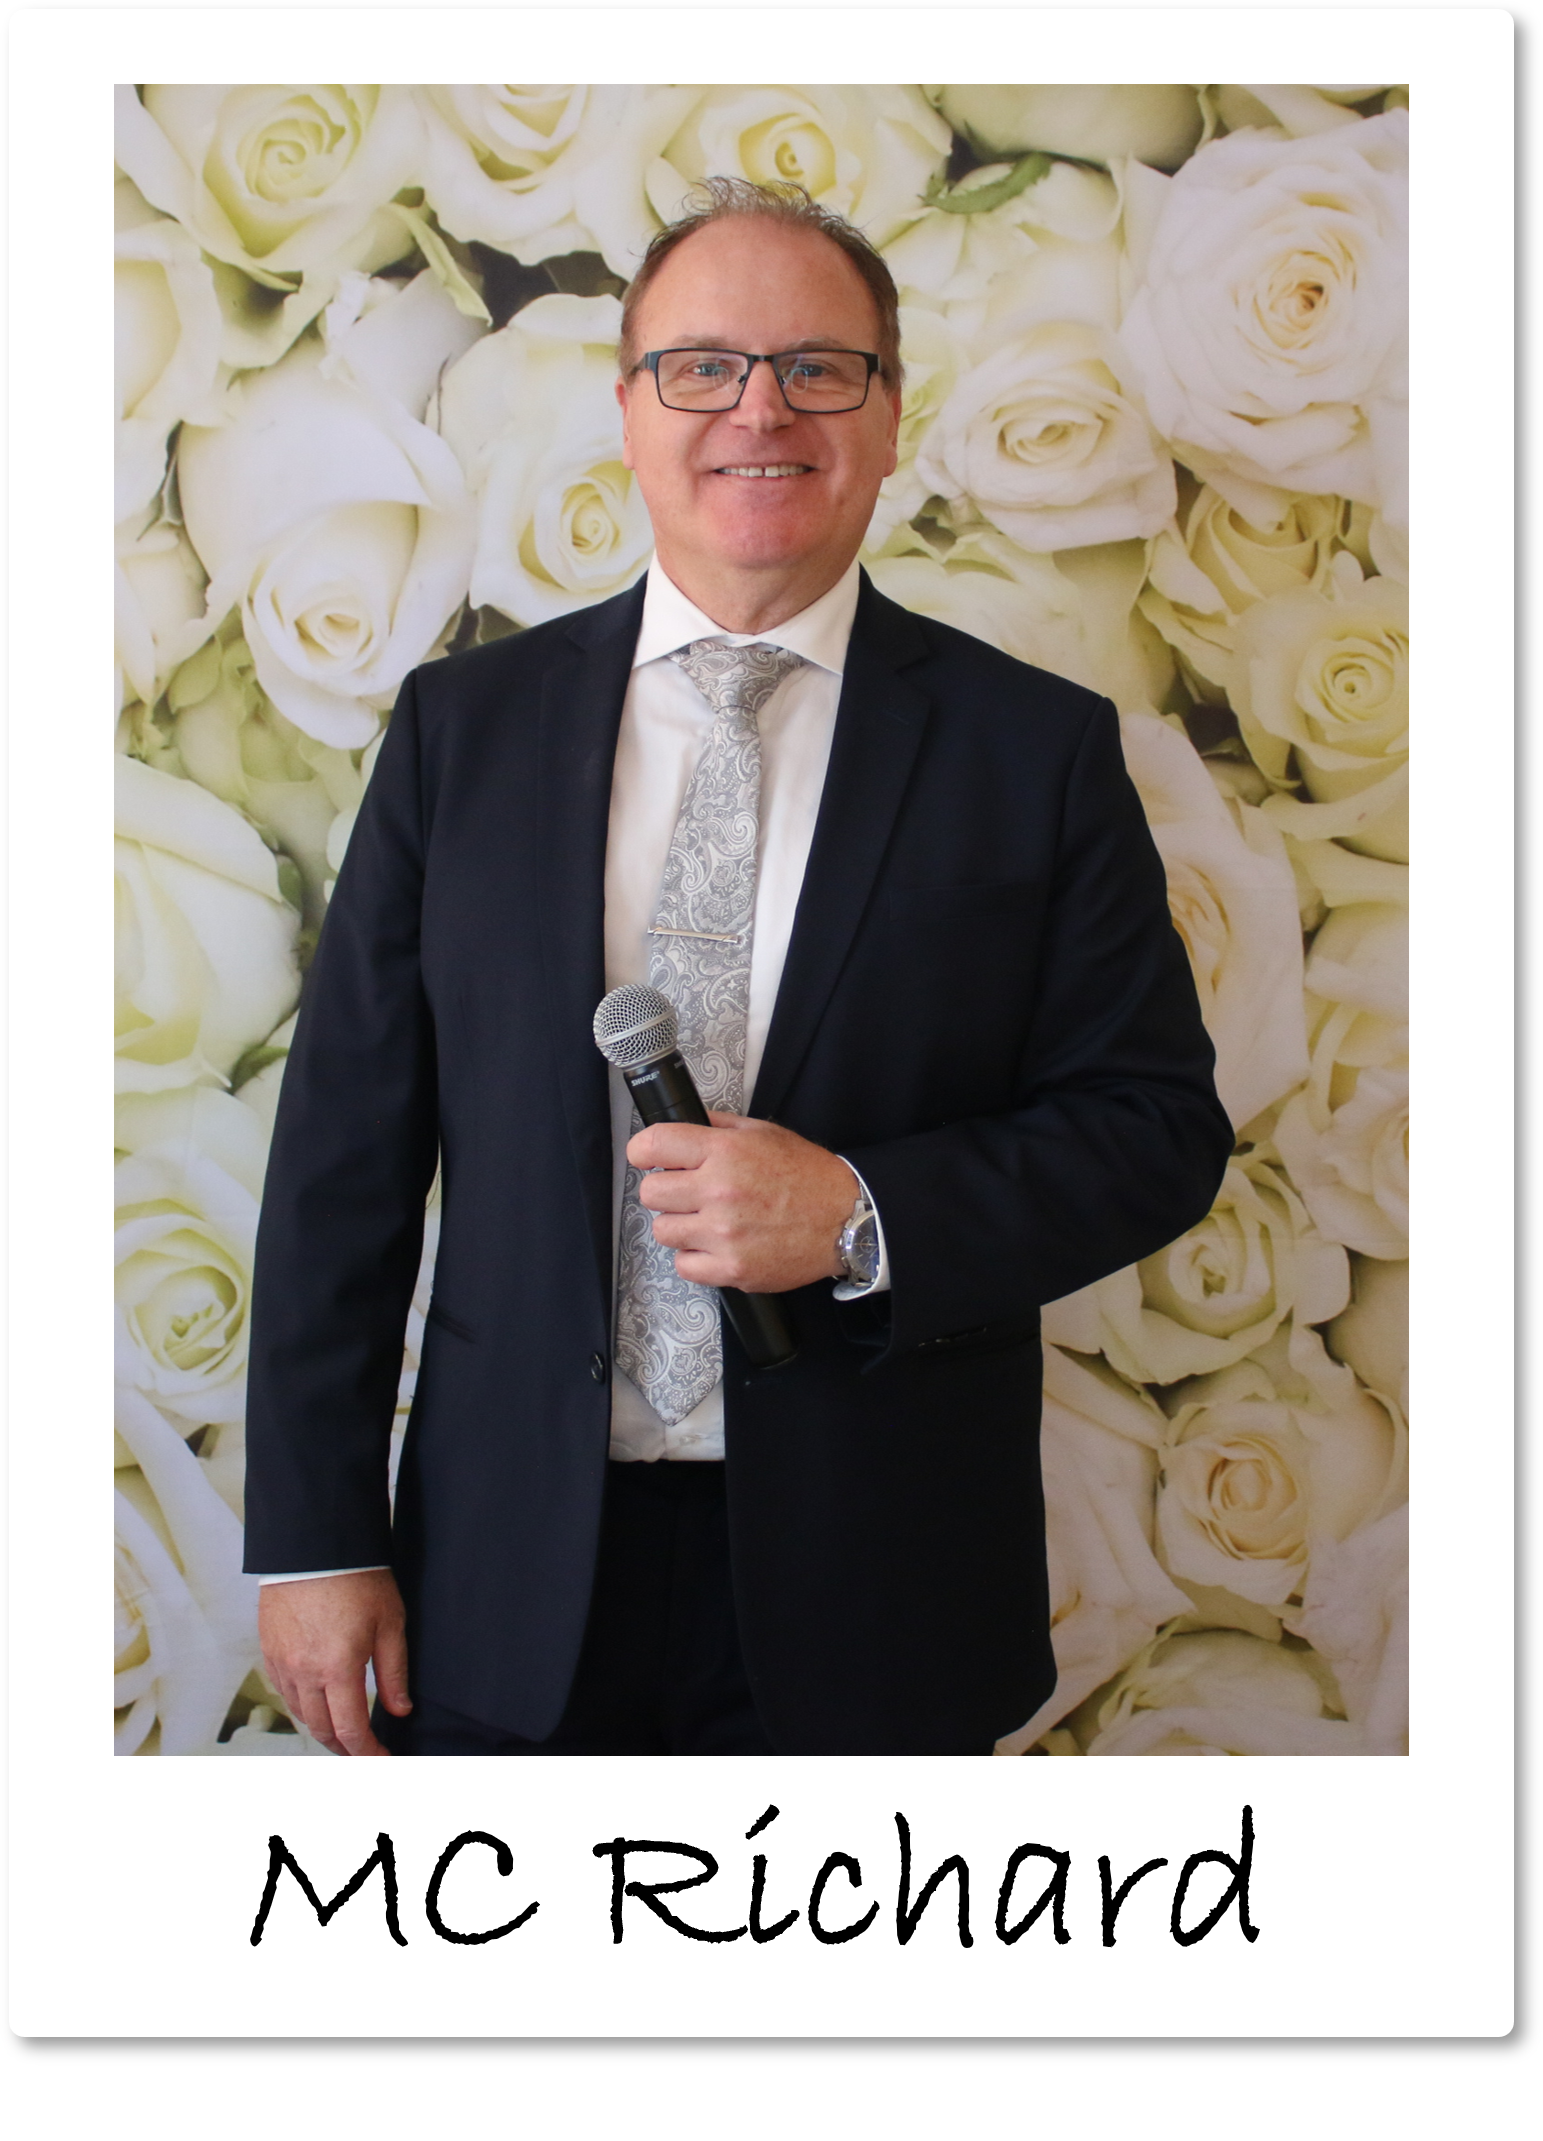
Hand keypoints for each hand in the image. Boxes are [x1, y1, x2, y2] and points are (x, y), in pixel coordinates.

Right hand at [258, 1569, 410, 1756]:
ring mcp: (281, 1662)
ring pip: (300, 1713)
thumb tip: (400, 1709)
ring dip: (322, 1728)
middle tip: (364, 1752)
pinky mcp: (268, 1650)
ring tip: (343, 1732)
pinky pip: (283, 1691)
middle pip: (322, 1730)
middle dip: (345, 1748)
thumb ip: (394, 1672)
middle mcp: (304, 1672)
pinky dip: (301, 1705)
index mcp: (337, 1668)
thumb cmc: (357, 1577)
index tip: (382, 1760)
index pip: (351, 1729)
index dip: (367, 1752)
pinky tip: (316, 1702)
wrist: (314, 1544)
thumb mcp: (390, 1623)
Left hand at [627, 1111, 856, 1293]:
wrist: (846, 1219)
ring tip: (707, 1221)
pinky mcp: (731, 1268)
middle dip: (666, 1190)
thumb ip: (720, 1126)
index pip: (653, 1144)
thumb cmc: (808, 1176)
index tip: (648, 1158)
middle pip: (651, 1192)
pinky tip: (716, 1245)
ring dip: (680, 1225)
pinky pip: (683, 1265)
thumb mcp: (765, 1133)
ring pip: (663, 1231)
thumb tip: (684, 1123)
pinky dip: (695, 1257)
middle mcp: (719, 1190)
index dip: (643, 1151)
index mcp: (725, 1151)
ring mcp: (723, 1233)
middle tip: (688, 1193)